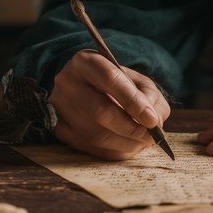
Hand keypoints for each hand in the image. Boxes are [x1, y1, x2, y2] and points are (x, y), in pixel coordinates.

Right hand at [50, 50, 170, 159]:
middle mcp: (67, 83)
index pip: (109, 80)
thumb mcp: (135, 80)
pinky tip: (129, 146)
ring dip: (126, 143)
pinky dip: (115, 151)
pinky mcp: (60, 130)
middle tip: (151, 136)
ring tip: (144, 142)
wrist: (85, 90)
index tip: (152, 119)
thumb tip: (153, 120)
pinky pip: (91, 148)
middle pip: (100, 111)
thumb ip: (149, 95)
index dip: (133, 102)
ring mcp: (60, 108)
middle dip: (132, 128)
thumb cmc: (115, 84)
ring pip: (96, 134)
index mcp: (85, 62)